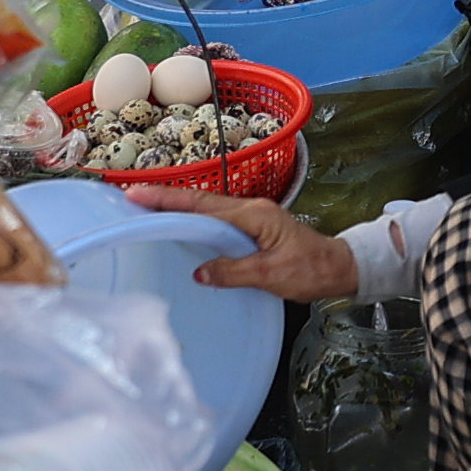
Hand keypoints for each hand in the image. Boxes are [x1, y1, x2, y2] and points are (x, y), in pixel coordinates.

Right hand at [120, 186, 358, 300]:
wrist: (339, 268)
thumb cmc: (311, 270)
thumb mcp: (272, 275)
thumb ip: (235, 272)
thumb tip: (199, 273)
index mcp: (253, 215)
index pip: (202, 205)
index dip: (168, 200)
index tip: (137, 194)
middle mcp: (250, 210)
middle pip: (200, 202)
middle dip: (165, 199)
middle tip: (130, 199)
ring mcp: (252, 218)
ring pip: (207, 210)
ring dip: (178, 209)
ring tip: (147, 211)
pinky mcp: (253, 229)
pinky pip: (217, 222)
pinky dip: (195, 221)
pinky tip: (181, 229)